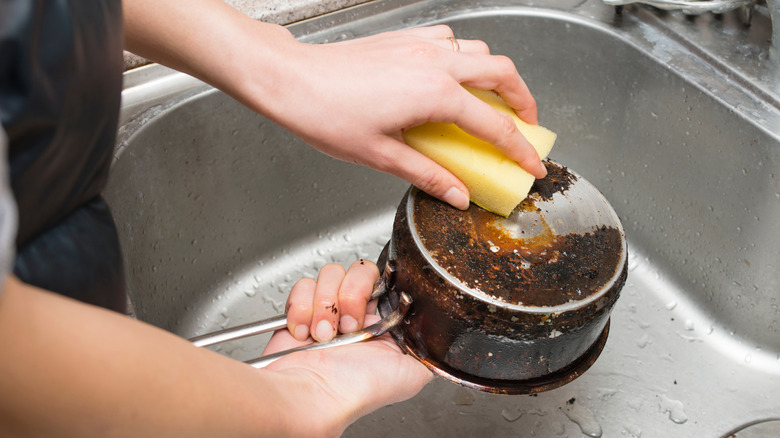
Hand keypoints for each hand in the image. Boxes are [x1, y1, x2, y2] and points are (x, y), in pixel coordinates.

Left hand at [234, 24, 546, 209]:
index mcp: (435, 95)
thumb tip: (457, 195)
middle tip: (527, 126)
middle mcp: (435, 63)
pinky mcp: (404, 39)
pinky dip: (464, 57)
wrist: (291, 78)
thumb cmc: (326, 114)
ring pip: (480, 51)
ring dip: (496, 76)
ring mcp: (421, 45)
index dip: (519, 149)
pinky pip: (450, 41)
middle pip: (502, 73)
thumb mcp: (381, 155)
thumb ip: (427, 175)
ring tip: (495, 101)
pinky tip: (452, 77)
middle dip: (524, 100)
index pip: (494, 126)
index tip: (533, 165)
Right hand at [262, 260, 432, 436]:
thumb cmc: (359, 390)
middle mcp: (356, 313)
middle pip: (359, 271)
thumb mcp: (413, 373)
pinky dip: (302, 308)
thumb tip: (440, 335)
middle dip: (352, 295)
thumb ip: (429, 348)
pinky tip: (305, 333)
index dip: (379, 286)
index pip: (386, 281)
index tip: (373, 304)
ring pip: (330, 274)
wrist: (316, 396)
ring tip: (324, 335)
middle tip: (349, 325)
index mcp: (383, 322)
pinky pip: (303, 286)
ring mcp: (328, 310)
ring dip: (326, 305)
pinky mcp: (300, 311)